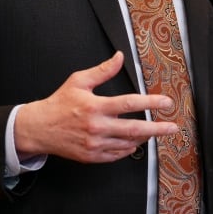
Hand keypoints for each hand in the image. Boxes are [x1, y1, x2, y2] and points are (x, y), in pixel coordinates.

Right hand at [15, 51, 177, 162]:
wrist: (40, 128)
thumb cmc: (59, 103)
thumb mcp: (79, 81)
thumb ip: (102, 70)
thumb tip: (119, 57)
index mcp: (95, 106)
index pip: (129, 103)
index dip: (150, 102)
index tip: (165, 102)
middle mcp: (97, 127)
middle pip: (134, 129)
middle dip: (157, 128)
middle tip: (172, 127)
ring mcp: (95, 144)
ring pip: (128, 143)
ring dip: (144, 138)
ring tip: (153, 132)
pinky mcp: (92, 156)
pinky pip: (117, 155)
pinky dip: (128, 148)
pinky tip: (133, 142)